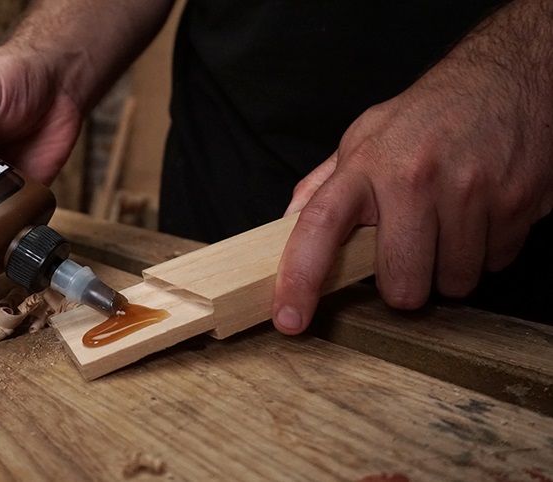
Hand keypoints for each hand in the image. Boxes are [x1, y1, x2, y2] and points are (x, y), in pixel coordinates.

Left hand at [272, 7, 552, 333]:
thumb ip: (324, 185)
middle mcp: (412, 178)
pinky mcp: (513, 203)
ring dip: (450, 266)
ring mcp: (467, 191)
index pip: (318, 226)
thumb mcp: (365, 137)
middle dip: (404, 281)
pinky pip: (495, 264)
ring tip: (450, 222)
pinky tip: (480, 214)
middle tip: (411, 247)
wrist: (505, 79)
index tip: (289, 319)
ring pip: (453, 283)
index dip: (299, 279)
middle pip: (399, 284)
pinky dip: (487, 250)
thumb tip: (286, 225)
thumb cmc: (428, 117)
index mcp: (364, 164)